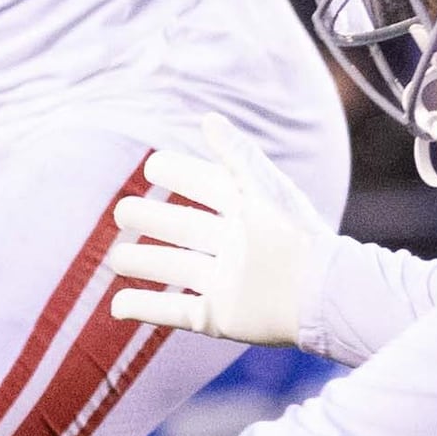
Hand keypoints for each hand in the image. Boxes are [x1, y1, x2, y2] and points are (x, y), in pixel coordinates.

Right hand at [104, 140, 324, 350]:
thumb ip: (236, 154)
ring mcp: (225, 283)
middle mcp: (234, 247)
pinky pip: (175, 311)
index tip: (152, 164)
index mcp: (248, 213)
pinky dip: (146, 309)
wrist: (321, 295)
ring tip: (115, 257)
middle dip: (152, 219)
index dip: (181, 174)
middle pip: (184, 229)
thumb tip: (208, 118)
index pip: (207, 187)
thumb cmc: (297, 236)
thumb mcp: (264, 188)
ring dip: (145, 263)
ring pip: (175, 269)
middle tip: (122, 211)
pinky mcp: (219, 317)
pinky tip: (118, 306)